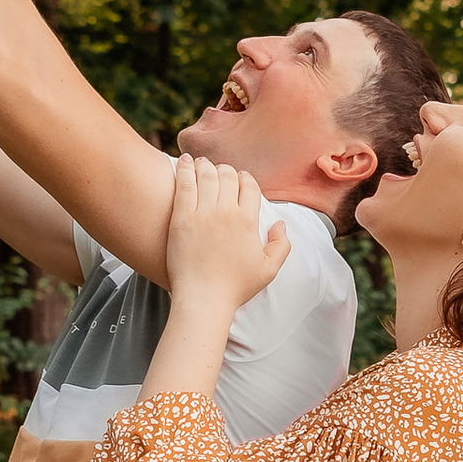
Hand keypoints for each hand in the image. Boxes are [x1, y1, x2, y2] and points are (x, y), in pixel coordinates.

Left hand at [161, 156, 287, 313]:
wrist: (203, 299)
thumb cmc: (235, 288)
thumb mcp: (269, 270)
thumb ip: (281, 245)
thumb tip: (279, 223)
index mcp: (248, 221)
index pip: (249, 186)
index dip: (245, 178)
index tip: (240, 178)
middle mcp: (227, 212)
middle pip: (228, 175)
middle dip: (225, 169)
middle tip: (218, 171)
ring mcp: (202, 214)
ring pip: (206, 175)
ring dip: (205, 165)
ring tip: (200, 163)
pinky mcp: (181, 218)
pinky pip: (183, 184)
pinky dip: (184, 169)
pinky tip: (183, 162)